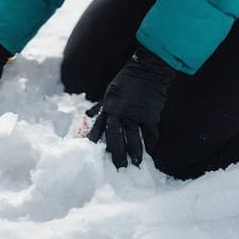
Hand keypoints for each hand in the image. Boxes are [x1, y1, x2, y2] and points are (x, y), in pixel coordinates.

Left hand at [87, 45, 175, 168]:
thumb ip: (100, 106)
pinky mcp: (150, 116)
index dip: (97, 140)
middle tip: (118, 166)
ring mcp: (136, 115)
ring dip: (134, 152)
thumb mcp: (109, 92)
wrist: (146, 71)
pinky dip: (150, 143)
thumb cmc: (125, 81)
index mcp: (109, 106)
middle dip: (117, 153)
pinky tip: (149, 150)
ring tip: (135, 164)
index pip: (100, 127)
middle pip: (116, 137)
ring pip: (134, 138)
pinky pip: (150, 134)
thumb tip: (88, 114)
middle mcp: (120, 112)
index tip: (94, 152)